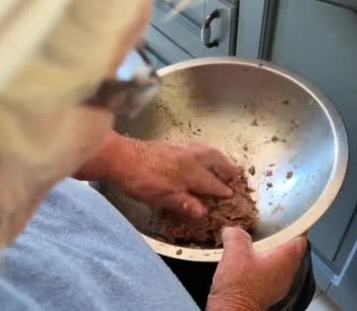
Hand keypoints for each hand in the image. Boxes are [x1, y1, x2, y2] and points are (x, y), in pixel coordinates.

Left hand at [107, 137, 239, 218]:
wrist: (120, 157)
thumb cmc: (140, 181)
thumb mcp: (163, 198)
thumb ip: (185, 204)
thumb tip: (203, 211)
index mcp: (191, 172)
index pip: (212, 183)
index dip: (222, 190)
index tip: (231, 194)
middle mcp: (190, 157)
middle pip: (215, 160)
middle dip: (227, 167)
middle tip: (236, 174)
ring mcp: (180, 148)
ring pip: (206, 150)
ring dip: (218, 157)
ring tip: (222, 163)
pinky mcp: (170, 144)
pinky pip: (196, 147)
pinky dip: (204, 152)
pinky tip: (199, 155)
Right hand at [207, 228, 306, 310]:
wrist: (232, 310)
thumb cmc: (239, 285)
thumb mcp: (234, 250)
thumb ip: (236, 234)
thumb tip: (232, 230)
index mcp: (286, 258)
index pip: (301, 239)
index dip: (295, 228)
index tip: (287, 220)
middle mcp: (287, 272)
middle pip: (290, 251)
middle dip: (278, 240)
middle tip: (265, 230)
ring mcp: (279, 285)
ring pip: (279, 263)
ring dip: (268, 254)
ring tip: (253, 245)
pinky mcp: (268, 293)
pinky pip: (270, 274)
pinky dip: (261, 267)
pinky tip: (246, 263)